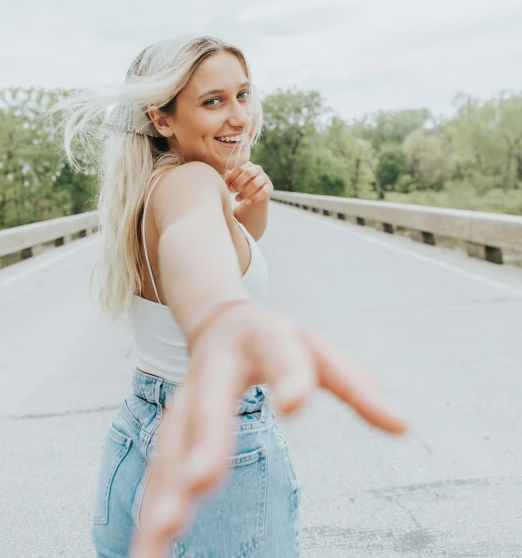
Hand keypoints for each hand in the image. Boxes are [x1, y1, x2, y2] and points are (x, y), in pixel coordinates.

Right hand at [129, 302, 407, 557]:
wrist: (221, 322)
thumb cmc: (277, 341)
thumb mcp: (319, 351)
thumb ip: (357, 386)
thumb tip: (403, 426)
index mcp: (264, 339)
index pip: (281, 356)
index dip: (289, 378)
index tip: (295, 406)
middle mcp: (217, 368)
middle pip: (209, 404)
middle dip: (205, 443)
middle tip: (201, 482)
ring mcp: (188, 398)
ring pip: (171, 444)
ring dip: (163, 490)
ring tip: (160, 540)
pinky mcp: (172, 429)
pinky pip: (158, 471)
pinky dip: (149, 511)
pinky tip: (148, 554)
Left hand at [224, 161, 272, 204]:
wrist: (256, 191)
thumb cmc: (242, 183)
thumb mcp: (236, 179)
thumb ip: (230, 177)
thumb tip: (223, 179)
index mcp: (248, 165)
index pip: (239, 167)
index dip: (231, 176)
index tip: (225, 185)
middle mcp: (258, 169)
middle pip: (248, 173)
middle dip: (237, 182)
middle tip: (230, 190)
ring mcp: (265, 178)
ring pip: (255, 184)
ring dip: (244, 192)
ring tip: (236, 199)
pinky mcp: (270, 187)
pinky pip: (263, 192)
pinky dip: (255, 198)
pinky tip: (247, 202)